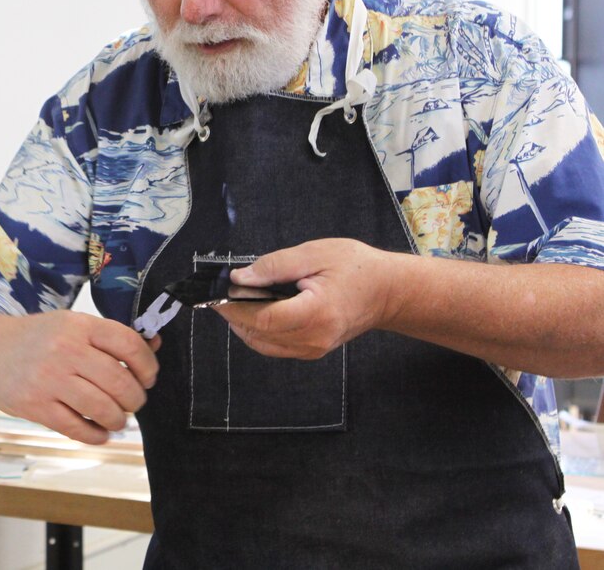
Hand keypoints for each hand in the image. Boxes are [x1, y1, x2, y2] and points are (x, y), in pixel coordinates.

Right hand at [0, 311, 158, 445]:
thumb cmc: (38, 338)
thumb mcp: (72, 325)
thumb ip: (111, 337)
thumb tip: (155, 346)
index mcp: (79, 325)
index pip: (129, 344)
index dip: (147, 365)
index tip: (148, 378)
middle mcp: (65, 349)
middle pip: (120, 382)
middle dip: (134, 399)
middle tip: (132, 402)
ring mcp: (49, 379)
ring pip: (102, 409)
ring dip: (118, 419)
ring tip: (116, 418)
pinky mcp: (35, 406)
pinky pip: (78, 428)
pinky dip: (97, 435)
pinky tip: (99, 431)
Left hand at [216, 238, 396, 359]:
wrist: (387, 291)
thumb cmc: (356, 267)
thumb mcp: (314, 254)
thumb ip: (274, 266)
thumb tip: (240, 278)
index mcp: (316, 313)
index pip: (263, 319)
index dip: (234, 307)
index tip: (218, 293)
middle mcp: (314, 339)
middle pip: (259, 334)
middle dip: (234, 314)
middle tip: (222, 292)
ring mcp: (313, 349)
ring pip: (263, 344)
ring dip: (243, 324)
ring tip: (234, 300)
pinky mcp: (312, 351)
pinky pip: (274, 347)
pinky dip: (258, 331)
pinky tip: (253, 311)